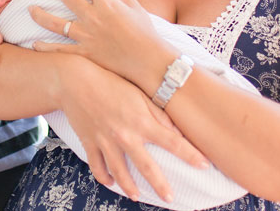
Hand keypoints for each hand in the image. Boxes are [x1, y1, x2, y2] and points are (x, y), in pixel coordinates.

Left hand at [32, 0, 168, 91]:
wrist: (149, 62)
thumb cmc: (147, 35)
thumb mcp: (137, 8)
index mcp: (106, 2)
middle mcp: (92, 16)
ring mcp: (85, 36)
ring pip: (55, 22)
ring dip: (40, 14)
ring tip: (31, 9)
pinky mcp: (84, 53)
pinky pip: (59, 50)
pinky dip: (45, 48)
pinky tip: (34, 44)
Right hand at [57, 56, 207, 202]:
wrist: (75, 80)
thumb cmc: (110, 83)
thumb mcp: (138, 93)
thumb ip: (158, 113)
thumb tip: (176, 131)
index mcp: (141, 122)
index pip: (173, 143)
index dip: (191, 155)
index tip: (205, 166)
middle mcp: (125, 136)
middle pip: (147, 168)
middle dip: (160, 185)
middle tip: (170, 198)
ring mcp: (106, 142)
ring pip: (120, 173)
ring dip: (130, 187)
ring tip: (137, 196)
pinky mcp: (90, 144)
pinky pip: (97, 167)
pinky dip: (104, 178)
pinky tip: (111, 183)